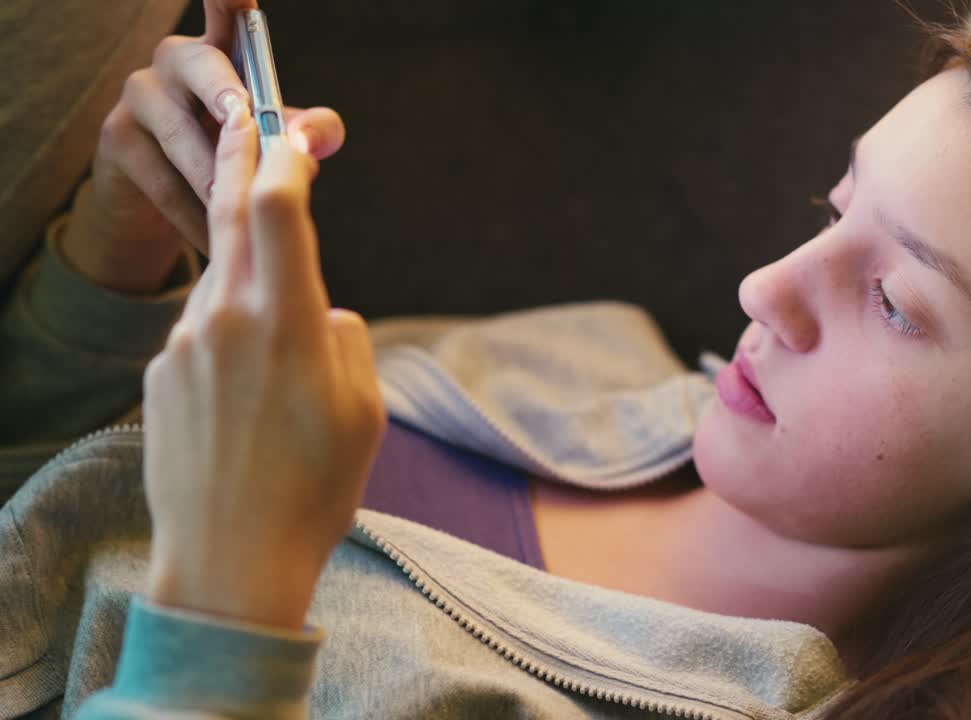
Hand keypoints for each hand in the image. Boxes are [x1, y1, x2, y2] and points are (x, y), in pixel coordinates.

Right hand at [60, 0, 345, 293]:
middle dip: (224, 92)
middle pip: (201, 62)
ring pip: (180, 132)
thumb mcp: (275, 143)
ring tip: (240, 215)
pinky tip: (217, 245)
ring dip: (214, 176)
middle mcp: (176, 59)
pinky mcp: (116, 138)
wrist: (165, 203)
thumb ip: (308, 132)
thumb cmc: (232, 157)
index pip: (226, 9)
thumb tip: (315, 138)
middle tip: (244, 119)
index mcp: (223, 51)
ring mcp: (139, 93)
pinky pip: (161, 180)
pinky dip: (193, 216)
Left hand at [141, 100, 385, 629]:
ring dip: (250, 278)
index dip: (287, 160)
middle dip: (243, 160)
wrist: (229, 562)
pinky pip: (205, 333)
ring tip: (282, 355)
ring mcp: (184, 346)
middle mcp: (224, 320)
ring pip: (224, 282)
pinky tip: (251, 397)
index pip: (279, 211)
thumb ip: (347, 340)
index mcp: (285, 323)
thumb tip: (322, 312)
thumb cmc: (314, 492)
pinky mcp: (161, 376)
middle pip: (233, 216)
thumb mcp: (365, 412)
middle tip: (252, 124)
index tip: (296, 136)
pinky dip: (232, 336)